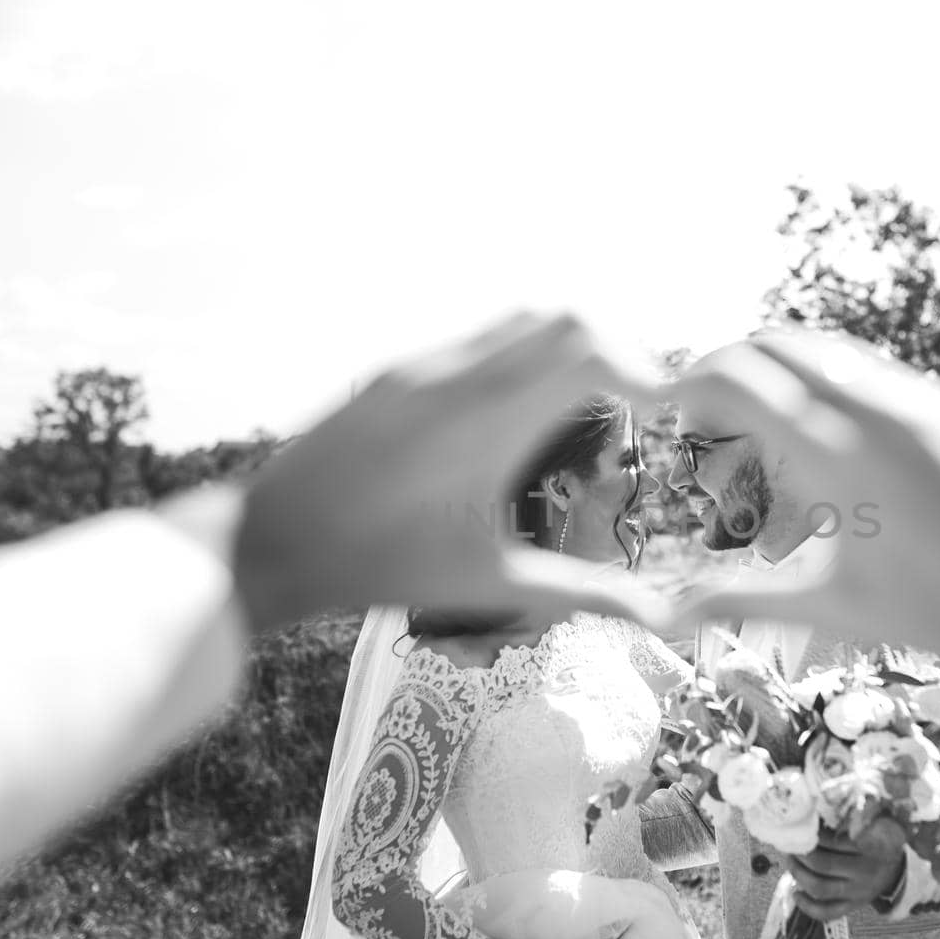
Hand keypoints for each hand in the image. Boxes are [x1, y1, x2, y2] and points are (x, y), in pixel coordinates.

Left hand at [226, 312, 665, 632]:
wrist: (267, 542)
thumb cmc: (378, 567)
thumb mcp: (489, 585)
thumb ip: (581, 594)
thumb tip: (660, 617)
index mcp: (486, 420)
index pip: (592, 355)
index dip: (646, 373)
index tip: (672, 410)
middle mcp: (457, 375)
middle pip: (566, 321)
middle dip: (618, 355)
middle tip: (636, 408)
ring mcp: (420, 366)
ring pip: (520, 322)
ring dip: (567, 351)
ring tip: (583, 411)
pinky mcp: (393, 371)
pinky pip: (478, 342)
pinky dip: (519, 362)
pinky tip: (516, 421)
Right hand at [676, 327, 939, 735]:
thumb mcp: (839, 609)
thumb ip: (745, 600)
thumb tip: (667, 614)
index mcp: (839, 452)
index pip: (737, 375)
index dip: (688, 385)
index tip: (666, 411)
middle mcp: (881, 408)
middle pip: (779, 344)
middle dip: (731, 371)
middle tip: (708, 424)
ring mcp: (930, 402)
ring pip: (834, 358)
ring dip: (787, 383)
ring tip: (773, 456)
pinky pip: (884, 382)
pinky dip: (841, 401)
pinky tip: (845, 470)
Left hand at [785, 817, 906, 921]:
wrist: (895, 873)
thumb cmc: (875, 846)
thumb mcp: (869, 831)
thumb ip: (848, 824)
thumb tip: (813, 815)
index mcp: (868, 849)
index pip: (834, 842)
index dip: (814, 836)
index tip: (803, 828)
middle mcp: (864, 873)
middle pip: (823, 865)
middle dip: (801, 855)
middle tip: (791, 846)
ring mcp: (858, 893)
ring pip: (820, 888)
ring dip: (799, 875)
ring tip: (791, 863)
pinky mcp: (852, 907)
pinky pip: (827, 912)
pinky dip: (807, 906)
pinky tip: (796, 893)